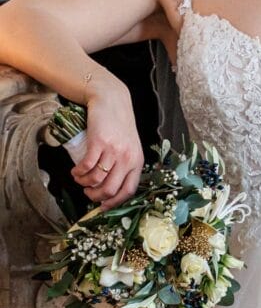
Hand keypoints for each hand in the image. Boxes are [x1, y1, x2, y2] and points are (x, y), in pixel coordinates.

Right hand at [70, 83, 143, 208]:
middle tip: (87, 192)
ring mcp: (113, 151)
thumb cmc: (119, 126)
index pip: (129, 191)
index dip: (114, 203)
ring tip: (79, 179)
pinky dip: (78, 173)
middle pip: (110, 189)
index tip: (102, 206)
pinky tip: (75, 171)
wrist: (112, 101)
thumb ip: (125, 164)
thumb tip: (111, 189)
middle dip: (95, 196)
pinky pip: (87, 166)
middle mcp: (127, 158)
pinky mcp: (99, 142)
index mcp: (137, 162)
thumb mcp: (130, 147)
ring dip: (84, 183)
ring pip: (96, 179)